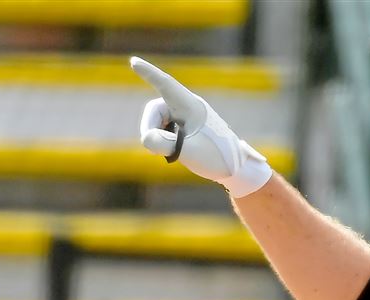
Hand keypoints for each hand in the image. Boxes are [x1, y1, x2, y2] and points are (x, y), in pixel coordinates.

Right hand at [129, 56, 271, 196]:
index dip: (148, 73)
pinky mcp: (183, 126)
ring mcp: (184, 116)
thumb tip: (146, 137)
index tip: (134, 62)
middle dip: (150, 128)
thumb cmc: (218, 158)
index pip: (166, 85)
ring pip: (156, 121)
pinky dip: (162, 139)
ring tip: (173, 151)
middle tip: (155, 148)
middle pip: (154, 109)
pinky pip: (162, 128)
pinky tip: (175, 150)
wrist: (235, 168)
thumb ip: (165, 144)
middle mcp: (187, 106)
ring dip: (157, 136)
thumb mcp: (190, 152)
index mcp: (192, 106)